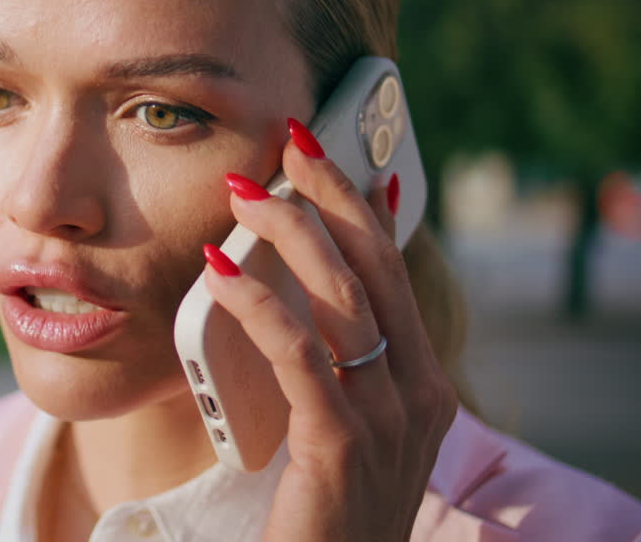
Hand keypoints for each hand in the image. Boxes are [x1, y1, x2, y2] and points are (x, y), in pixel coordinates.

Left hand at [202, 118, 457, 541]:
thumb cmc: (324, 514)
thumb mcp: (343, 429)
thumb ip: (338, 365)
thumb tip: (309, 294)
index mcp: (423, 385)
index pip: (394, 271)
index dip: (361, 203)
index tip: (328, 151)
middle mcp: (419, 394)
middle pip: (375, 266)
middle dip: (330, 192)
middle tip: (288, 137)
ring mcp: (387, 419)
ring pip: (342, 296)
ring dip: (289, 231)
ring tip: (241, 191)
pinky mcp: (341, 444)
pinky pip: (298, 351)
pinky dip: (256, 300)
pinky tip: (218, 269)